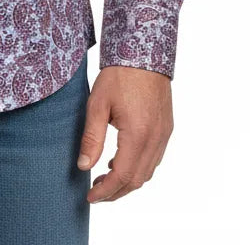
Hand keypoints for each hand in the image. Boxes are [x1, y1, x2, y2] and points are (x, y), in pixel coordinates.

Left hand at [77, 65, 173, 202]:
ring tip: (105, 179)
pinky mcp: (166, 128)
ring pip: (148, 172)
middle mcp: (155, 139)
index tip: (90, 197)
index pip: (122, 176)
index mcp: (138, 134)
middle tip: (95, 192)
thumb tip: (83, 166)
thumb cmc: (119, 75)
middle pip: (137, 180)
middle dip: (116, 191)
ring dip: (128, 181)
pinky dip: (139, 168)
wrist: (144, 52)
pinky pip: (155, 158)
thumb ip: (92, 138)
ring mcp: (164, 134)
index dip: (105, 191)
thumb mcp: (98, 104)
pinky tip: (122, 161)